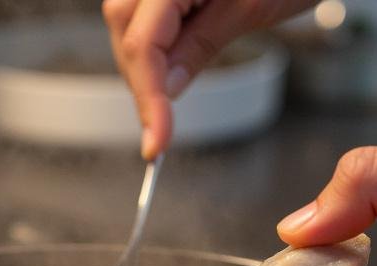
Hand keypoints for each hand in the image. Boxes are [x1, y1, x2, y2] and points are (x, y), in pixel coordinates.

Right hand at [103, 0, 311, 157]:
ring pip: (127, 21)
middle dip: (141, 80)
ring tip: (163, 101)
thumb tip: (165, 89)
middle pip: (125, 27)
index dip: (147, 94)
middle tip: (159, 127)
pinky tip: (167, 67)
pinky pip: (144, 11)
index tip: (156, 141)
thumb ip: (200, 43)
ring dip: (143, 63)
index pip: (143, 41)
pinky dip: (152, 42)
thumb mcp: (251, 6)